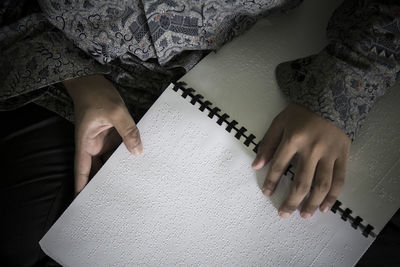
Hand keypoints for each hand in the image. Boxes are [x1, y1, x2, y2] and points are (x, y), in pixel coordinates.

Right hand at [63, 74, 142, 194]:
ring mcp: (102, 141)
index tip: (83, 204)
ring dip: (118, 171)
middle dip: (104, 183)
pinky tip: (137, 164)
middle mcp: (93, 146)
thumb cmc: (97, 95)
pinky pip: (118, 150)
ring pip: (109, 161)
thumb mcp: (116, 111)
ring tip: (130, 186)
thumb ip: (128, 131)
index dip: (82, 187)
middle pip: (96, 170)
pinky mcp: (111, 136)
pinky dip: (125, 157)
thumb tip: (138, 151)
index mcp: (86, 143)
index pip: (82, 170)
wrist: (92, 81)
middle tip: (116, 201)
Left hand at [252, 103, 350, 218]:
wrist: (331, 97)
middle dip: (291, 202)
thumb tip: (256, 165)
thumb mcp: (279, 122)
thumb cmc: (301, 111)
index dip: (271, 182)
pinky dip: (333, 196)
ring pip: (321, 185)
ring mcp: (329, 154)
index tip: (267, 194)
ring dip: (312, 203)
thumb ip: (267, 144)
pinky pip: (339, 180)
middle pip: (301, 183)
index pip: (279, 167)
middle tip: (284, 214)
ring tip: (305, 215)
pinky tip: (325, 207)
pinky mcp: (343, 155)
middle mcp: (312, 149)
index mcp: (293, 139)